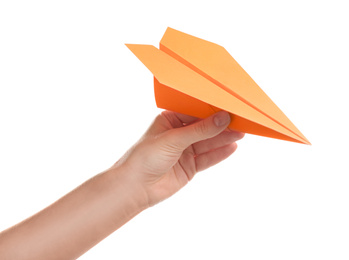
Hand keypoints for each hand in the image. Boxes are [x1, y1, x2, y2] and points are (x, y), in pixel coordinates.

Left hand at [115, 110, 243, 206]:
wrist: (135, 188)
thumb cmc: (145, 157)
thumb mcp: (174, 139)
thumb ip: (200, 130)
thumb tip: (223, 118)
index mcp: (169, 120)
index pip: (194, 112)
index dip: (211, 110)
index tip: (229, 107)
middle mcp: (177, 134)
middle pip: (204, 128)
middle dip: (221, 125)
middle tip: (241, 121)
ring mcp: (184, 151)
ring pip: (208, 143)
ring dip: (224, 138)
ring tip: (242, 133)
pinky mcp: (189, 166)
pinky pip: (207, 158)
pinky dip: (220, 154)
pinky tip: (232, 147)